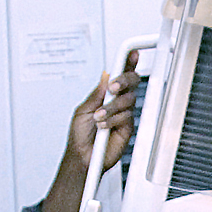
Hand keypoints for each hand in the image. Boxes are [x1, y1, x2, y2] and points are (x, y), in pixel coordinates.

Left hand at [66, 49, 140, 168]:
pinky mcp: (128, 127)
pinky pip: (126, 117)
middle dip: (124, 80)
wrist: (82, 157)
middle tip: (113, 87)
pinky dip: (113, 120)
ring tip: (98, 117)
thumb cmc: (80, 135)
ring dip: (111, 107)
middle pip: (131, 83)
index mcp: (105, 94)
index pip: (119, 74)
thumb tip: (106, 74)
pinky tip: (103, 126)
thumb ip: (96, 93)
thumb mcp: (82, 110)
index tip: (131, 54)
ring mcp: (124, 113)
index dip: (127, 63)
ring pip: (128, 100)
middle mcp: (117, 101)